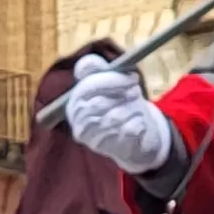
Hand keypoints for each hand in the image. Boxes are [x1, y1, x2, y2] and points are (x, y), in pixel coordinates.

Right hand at [60, 57, 174, 172]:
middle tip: (136, 90)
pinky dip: (139, 122)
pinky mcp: (111, 150)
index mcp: (74, 104)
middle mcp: (79, 123)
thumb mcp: (109, 83)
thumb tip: (88, 63)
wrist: (133, 138)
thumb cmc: (119, 105)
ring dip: (132, 108)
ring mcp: (94, 139)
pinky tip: (139, 122)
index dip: (110, 80)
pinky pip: (129, 130)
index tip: (132, 76)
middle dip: (122, 94)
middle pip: (99, 103)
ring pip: (115, 116)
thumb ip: (96, 69)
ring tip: (137, 107)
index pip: (86, 88)